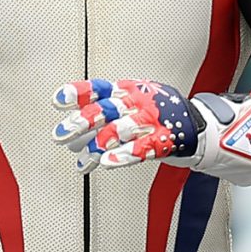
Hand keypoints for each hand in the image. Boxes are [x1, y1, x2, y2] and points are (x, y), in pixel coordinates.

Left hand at [53, 77, 198, 170]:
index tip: (58, 101)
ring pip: (120, 129)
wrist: (193, 123)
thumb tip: (71, 136)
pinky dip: (124, 155)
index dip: (77, 93)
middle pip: (104, 110)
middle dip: (80, 122)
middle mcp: (135, 103)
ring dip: (98, 144)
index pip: (98, 89)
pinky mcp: (162, 140)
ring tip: (84, 158)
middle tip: (60, 135)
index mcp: (125, 90)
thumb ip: (101, 117)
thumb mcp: (129, 104)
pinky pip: (141, 148)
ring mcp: (149, 121)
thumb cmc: (154, 113)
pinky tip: (108, 162)